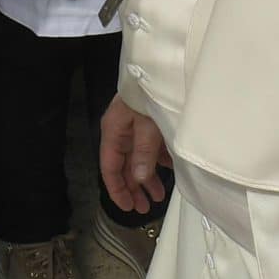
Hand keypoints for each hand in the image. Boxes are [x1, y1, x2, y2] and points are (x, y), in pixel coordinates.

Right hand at [99, 96, 171, 214]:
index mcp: (113, 132)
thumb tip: (139, 179)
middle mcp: (121, 132)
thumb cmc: (150, 95)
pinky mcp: (148, 124)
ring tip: (159, 196)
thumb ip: (143, 153)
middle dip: (134, 188)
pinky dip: (157, 162)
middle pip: (123, 167)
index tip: (128, 208)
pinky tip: (168, 172)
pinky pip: (150, 149)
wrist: (162, 69)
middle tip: (145, 208)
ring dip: (147, 178)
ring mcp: (135, 128)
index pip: (109, 168)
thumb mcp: (147, 126)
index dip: (118, 190)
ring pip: (138, 160)